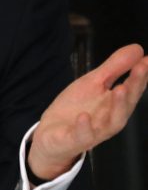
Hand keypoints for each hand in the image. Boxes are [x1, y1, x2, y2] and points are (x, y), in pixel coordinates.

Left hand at [28, 44, 147, 179]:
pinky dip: (84, 127)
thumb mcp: (93, 84)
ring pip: (111, 123)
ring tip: (120, 88)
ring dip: (117, 106)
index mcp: (115, 105)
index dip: (140, 75)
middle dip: (134, 87)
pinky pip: (81, 136)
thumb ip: (114, 68)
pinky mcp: (73, 140)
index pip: (131, 89)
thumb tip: (139, 50)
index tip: (146, 59)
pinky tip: (84, 116)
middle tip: (140, 68)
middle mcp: (109, 119)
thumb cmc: (77, 109)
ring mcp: (93, 131)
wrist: (52, 136)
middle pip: (125, 104)